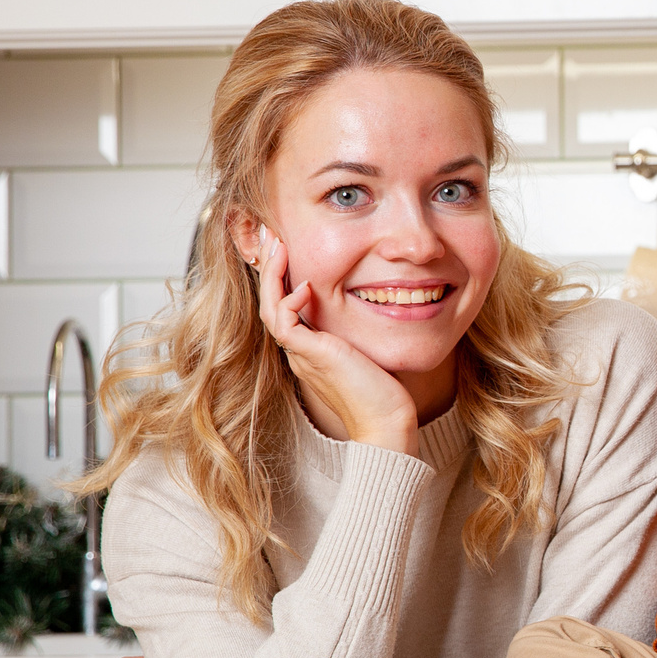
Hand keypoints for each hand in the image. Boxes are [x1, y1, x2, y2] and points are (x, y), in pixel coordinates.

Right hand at [253, 230, 417, 453]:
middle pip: (270, 301)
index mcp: (311, 347)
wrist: (387, 422)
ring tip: (277, 244)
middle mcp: (300, 350)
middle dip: (269, 266)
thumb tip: (380, 298)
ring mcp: (302, 355)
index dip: (282, 275)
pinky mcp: (312, 357)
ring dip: (272, 275)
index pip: (285, 303)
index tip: (286, 245)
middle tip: (271, 235)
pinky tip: (305, 285)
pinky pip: (285, 325)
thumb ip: (361, 327)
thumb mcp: (369, 347)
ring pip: (270, 308)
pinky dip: (289, 302)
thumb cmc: (386, 390)